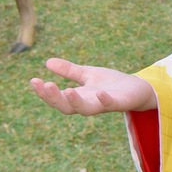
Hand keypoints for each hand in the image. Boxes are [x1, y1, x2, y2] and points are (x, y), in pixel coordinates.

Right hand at [30, 57, 157, 114]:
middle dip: (54, 98)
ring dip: (76, 101)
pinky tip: (99, 92)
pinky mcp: (119, 103)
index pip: (57, 98)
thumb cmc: (111, 83)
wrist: (137, 89)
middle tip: (46, 85)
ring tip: (68, 91)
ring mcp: (103, 105)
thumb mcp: (88, 74)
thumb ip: (69, 71)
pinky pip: (110, 104)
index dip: (45, 92)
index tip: (33, 80)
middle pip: (67, 107)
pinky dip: (104, 100)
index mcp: (79, 98)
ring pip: (86, 109)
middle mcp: (88, 104)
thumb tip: (47, 62)